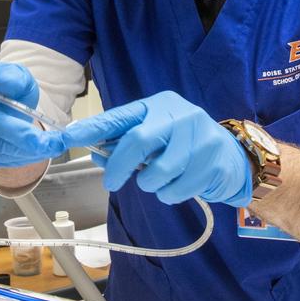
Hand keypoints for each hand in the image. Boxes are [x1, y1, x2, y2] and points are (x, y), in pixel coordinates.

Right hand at [0, 62, 57, 170]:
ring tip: (50, 145)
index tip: (41, 141)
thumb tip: (9, 85)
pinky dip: (17, 158)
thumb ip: (13, 76)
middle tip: (58, 145)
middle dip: (29, 147)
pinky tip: (32, 150)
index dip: (15, 132)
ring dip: (26, 154)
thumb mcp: (8, 71)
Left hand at [58, 91, 252, 206]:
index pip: (119, 116)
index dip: (92, 128)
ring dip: (150, 185)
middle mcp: (180, 115)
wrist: (232, 156)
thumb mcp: (154, 136)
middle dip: (119, 166)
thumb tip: (95, 152)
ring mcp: (200, 136)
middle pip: (137, 140)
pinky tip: (179, 185)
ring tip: (159, 180)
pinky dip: (170, 195)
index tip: (67, 138)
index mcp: (159, 105)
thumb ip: (125, 143)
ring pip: (157, 172)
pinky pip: (177, 189)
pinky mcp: (213, 160)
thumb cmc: (183, 146)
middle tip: (111, 182)